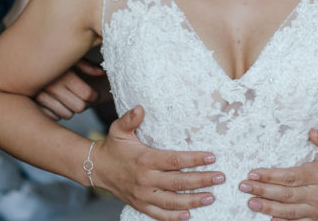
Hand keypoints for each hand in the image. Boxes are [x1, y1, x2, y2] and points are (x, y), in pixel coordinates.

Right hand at [35, 59, 104, 119]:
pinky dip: (57, 112)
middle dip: (84, 103)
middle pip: (79, 107)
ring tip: (67, 97)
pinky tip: (55, 101)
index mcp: (64, 74)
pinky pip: (53, 117)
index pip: (87, 95)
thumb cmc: (51, 56)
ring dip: (70, 109)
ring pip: (67, 114)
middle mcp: (52, 87)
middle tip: (82, 97)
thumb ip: (87, 65)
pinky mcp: (33, 105)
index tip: (94, 95)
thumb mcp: (70, 57)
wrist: (22, 59)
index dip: (95, 96)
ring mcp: (41, 98)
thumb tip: (101, 73)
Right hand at [91, 105, 223, 220]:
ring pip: (173, 201)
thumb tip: (140, 107)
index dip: (195, 159)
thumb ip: (130, 118)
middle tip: (220, 177)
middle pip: (179, 182)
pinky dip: (174, 217)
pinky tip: (189, 215)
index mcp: (145, 159)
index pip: (175, 160)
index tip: (212, 157)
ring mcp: (143, 194)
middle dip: (202, 180)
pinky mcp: (140, 205)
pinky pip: (159, 214)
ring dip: (193, 200)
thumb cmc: (112, 147)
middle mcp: (146, 179)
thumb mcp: (118, 129)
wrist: (96, 168)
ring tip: (211, 197)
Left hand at [240, 128, 317, 220]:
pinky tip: (268, 218)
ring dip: (267, 208)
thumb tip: (312, 131)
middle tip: (244, 186)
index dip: (270, 176)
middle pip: (285, 195)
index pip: (289, 177)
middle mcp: (317, 194)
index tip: (253, 173)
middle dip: (262, 191)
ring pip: (288, 211)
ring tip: (250, 202)